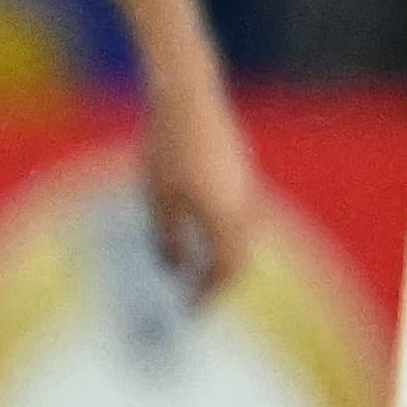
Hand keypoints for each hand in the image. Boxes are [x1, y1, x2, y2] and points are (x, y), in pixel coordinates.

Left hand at [140, 77, 261, 297]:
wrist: (188, 96)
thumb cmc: (167, 149)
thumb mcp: (158, 199)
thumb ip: (167, 239)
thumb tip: (174, 268)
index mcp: (225, 221)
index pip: (224, 272)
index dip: (206, 295)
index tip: (188, 310)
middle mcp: (245, 208)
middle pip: (239, 258)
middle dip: (218, 279)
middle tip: (195, 293)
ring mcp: (248, 186)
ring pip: (242, 235)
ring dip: (223, 254)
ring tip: (196, 262)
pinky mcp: (243, 169)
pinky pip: (241, 212)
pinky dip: (225, 230)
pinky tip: (200, 225)